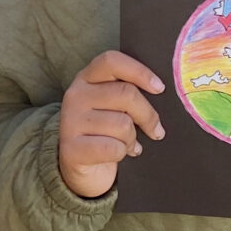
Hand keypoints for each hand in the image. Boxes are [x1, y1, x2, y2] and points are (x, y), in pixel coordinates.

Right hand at [57, 52, 165, 198]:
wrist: (81, 169)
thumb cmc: (106, 132)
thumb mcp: (112, 106)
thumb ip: (128, 93)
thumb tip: (160, 91)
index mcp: (86, 78)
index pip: (111, 61)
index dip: (139, 72)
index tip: (159, 88)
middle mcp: (75, 95)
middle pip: (126, 94)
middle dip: (148, 115)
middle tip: (156, 129)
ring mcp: (70, 122)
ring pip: (123, 124)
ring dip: (132, 139)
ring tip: (129, 143)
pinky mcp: (71, 149)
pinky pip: (113, 148)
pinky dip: (122, 153)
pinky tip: (119, 154)